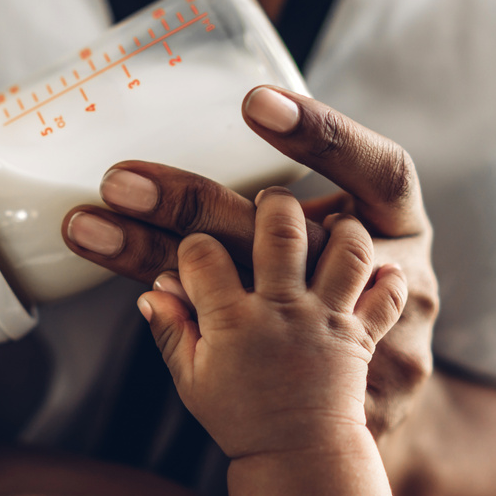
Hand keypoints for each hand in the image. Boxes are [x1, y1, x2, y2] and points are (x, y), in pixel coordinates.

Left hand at [62, 87, 438, 436]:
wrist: (390, 382)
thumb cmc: (362, 275)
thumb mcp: (361, 219)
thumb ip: (305, 186)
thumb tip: (236, 121)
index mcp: (401, 221)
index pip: (377, 168)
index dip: (321, 136)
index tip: (253, 103)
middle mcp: (395, 275)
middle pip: (289, 234)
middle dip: (195, 204)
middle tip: (118, 180)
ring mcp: (372, 342)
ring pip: (253, 294)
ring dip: (165, 260)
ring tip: (95, 231)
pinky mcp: (331, 392)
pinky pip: (245, 356)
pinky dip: (193, 327)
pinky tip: (146, 303)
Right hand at [137, 188, 408, 458]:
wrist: (300, 460)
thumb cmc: (242, 421)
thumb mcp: (193, 380)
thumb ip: (170, 331)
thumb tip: (151, 290)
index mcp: (232, 321)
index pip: (202, 253)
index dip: (193, 243)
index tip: (197, 250)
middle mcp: (281, 311)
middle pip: (279, 231)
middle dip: (273, 205)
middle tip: (270, 203)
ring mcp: (325, 321)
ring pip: (344, 250)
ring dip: (342, 228)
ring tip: (332, 222)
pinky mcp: (359, 335)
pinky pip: (385, 296)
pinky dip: (387, 278)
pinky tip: (380, 266)